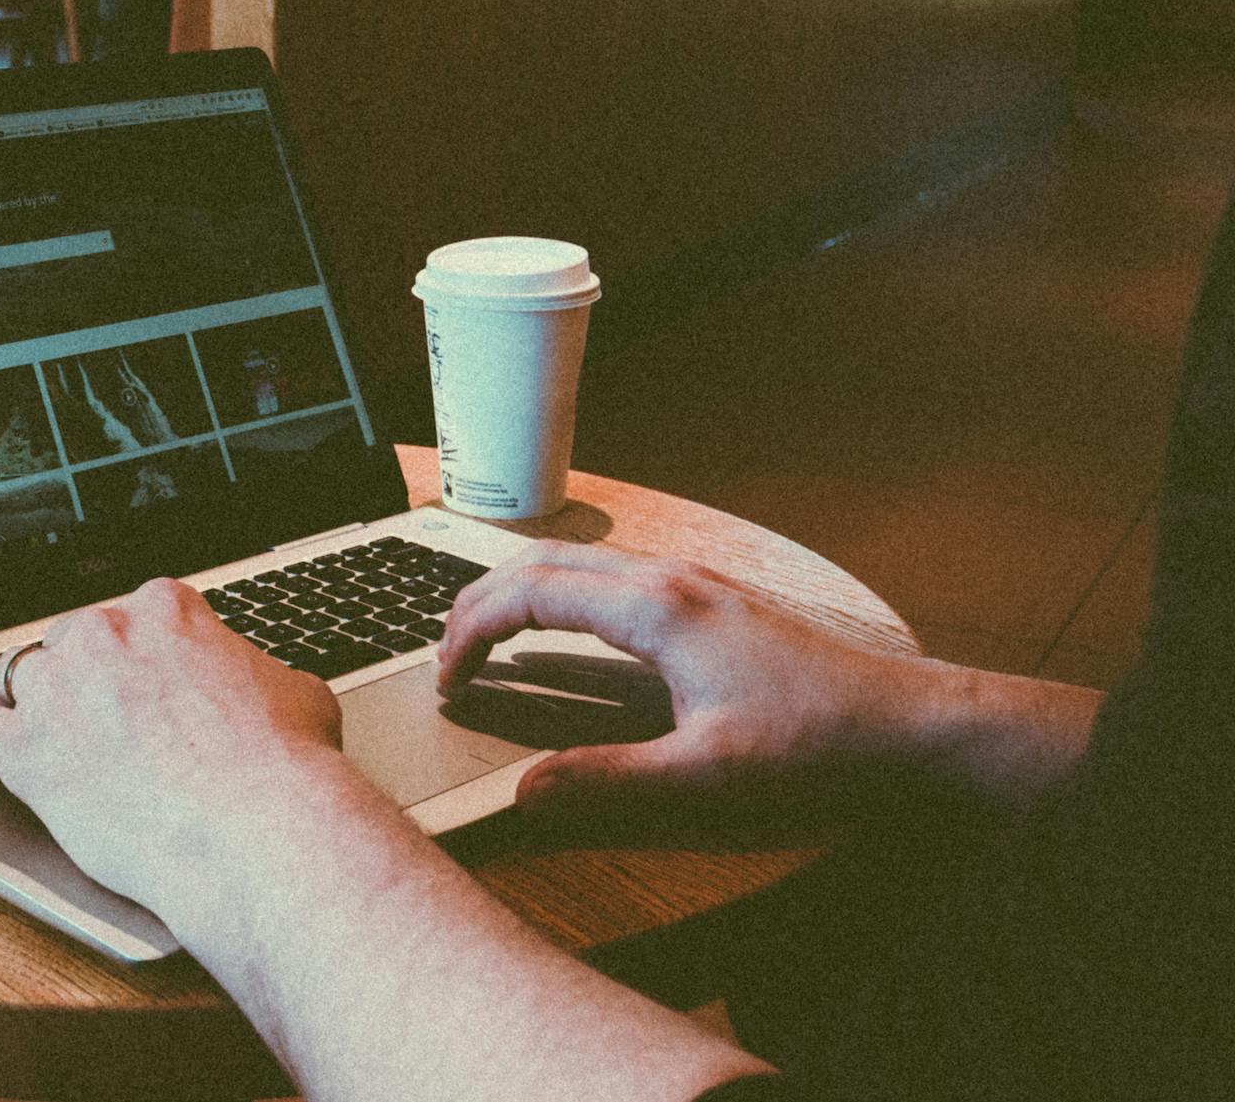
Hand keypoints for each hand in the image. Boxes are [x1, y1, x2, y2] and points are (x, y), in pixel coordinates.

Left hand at [0, 578, 354, 913]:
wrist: (258, 833)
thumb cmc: (285, 769)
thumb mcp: (296, 692)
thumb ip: (255, 676)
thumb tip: (264, 688)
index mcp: (165, 611)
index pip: (132, 617)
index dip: (137, 657)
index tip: (143, 686)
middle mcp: (104, 636)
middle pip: (72, 643)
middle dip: (87, 682)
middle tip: (109, 727)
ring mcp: (58, 690)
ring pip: (20, 680)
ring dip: (38, 710)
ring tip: (57, 745)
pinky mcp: (24, 749)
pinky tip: (8, 761)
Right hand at [438, 540, 991, 845]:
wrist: (911, 722)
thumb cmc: (817, 745)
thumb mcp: (706, 778)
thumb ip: (606, 782)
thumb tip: (521, 794)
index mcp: (655, 608)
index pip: (529, 594)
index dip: (471, 632)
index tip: (446, 679)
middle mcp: (668, 577)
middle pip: (541, 562)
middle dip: (479, 601)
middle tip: (444, 658)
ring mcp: (693, 581)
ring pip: (577, 562)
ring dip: (519, 593)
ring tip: (485, 643)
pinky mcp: (711, 597)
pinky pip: (610, 576)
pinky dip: (561, 596)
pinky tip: (564, 636)